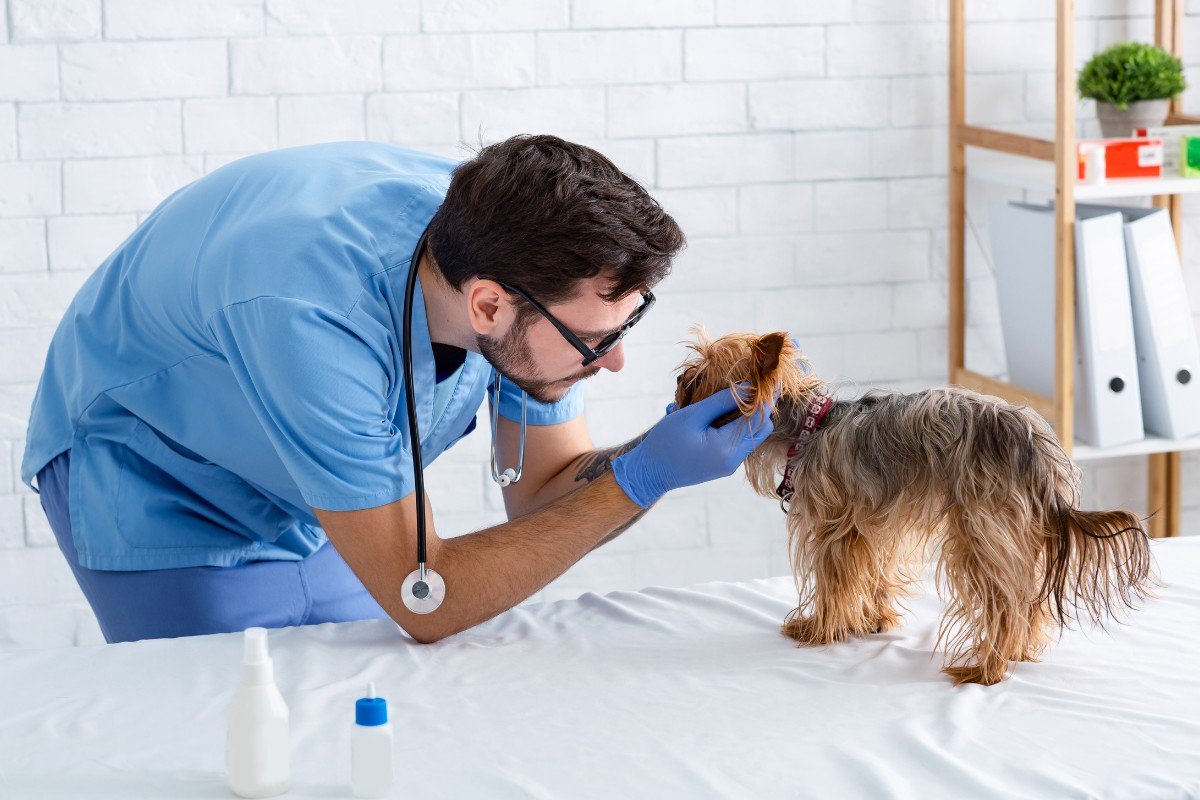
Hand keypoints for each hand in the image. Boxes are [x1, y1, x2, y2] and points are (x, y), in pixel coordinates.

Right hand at [611, 384, 773, 507]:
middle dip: (758, 406)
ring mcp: (729, 464)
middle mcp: (733, 460)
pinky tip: (721, 412)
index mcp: (727, 448)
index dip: (765, 396)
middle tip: (749, 385)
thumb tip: (748, 386)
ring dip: (747, 415)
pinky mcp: (723, 465)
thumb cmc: (665, 442)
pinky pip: (739, 442)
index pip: (758, 418)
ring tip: (733, 396)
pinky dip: (736, 426)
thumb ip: (722, 401)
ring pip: (751, 435)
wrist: (649, 473)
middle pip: (761, 428)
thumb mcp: (692, 416)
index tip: (767, 377)